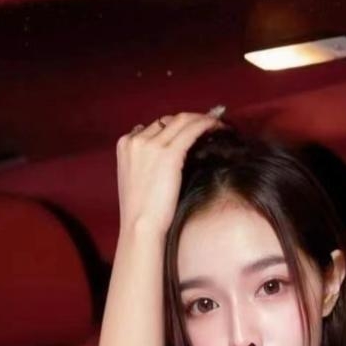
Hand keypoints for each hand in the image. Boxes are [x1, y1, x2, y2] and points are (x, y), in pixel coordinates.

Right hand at [116, 111, 224, 235]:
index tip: (192, 130)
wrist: (140, 226)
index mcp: (125, 144)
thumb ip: (147, 162)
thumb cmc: (142, 212)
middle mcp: (136, 139)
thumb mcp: (137, 179)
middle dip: (192, 120)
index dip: (176, 126)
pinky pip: (193, 130)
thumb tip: (170, 155)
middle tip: (211, 124)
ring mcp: (151, 144)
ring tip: (219, 125)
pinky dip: (208, 125)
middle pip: (169, 119)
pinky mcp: (169, 153)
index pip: (156, 126)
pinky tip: (220, 129)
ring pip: (183, 120)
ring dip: (203, 120)